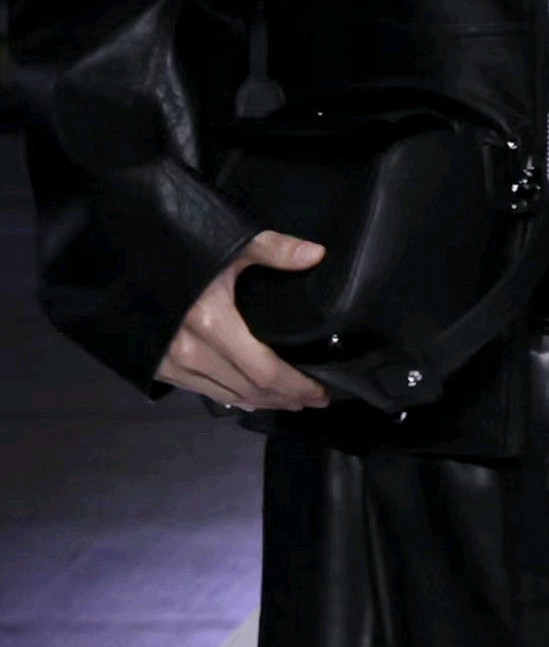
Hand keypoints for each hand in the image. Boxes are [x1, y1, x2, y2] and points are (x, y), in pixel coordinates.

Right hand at [156, 232, 332, 413]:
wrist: (128, 263)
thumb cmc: (182, 252)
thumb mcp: (231, 244)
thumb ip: (275, 250)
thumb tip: (317, 254)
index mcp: (213, 323)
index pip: (264, 370)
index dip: (296, 386)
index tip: (322, 392)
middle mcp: (190, 352)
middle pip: (249, 389)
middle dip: (285, 398)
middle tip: (314, 400)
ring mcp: (172, 364)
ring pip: (227, 395)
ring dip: (261, 402)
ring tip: (290, 401)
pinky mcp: (159, 368)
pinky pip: (203, 391)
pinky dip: (232, 398)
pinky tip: (251, 398)